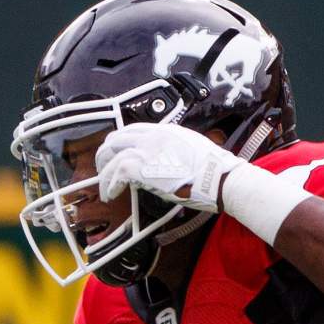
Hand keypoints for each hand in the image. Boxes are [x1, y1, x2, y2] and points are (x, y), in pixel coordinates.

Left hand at [95, 123, 244, 208]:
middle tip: (104, 170)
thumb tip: (169, 163)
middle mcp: (152, 136)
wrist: (219, 178)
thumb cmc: (214, 170)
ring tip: (105, 188)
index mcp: (166, 130)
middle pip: (116, 139)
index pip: (132, 130)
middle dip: (106, 155)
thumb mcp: (193, 149)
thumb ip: (176, 151)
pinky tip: (111, 194)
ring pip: (111, 155)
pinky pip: (116, 174)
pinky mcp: (141, 168)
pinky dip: (110, 185)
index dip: (120, 143)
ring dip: (105, 173)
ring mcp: (145, 150)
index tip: (117, 155)